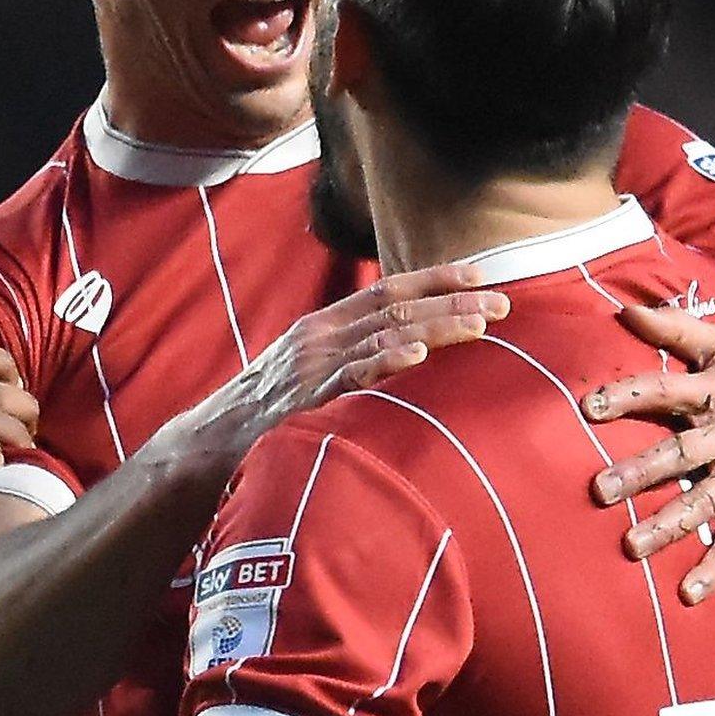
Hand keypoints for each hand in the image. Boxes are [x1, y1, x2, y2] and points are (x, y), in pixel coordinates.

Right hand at [150, 263, 508, 478]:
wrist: (211, 442)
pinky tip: (418, 354)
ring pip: (385, 333)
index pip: (387, 288)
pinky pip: (353, 373)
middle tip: (503, 304)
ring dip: (437, 327)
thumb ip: (351, 354)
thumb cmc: (268, 410)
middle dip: (453, 302)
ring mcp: (314, 363)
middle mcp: (321, 334)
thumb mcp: (310, 369)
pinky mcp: (309, 396)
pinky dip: (387, 359)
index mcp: (324, 323)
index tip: (480, 273)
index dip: (434, 277)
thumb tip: (406, 349)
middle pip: (396, 306)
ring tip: (479, 325)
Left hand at [583, 305, 714, 603]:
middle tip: (598, 490)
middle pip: (682, 454)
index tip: (589, 406)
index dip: (630, 395)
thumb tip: (626, 308)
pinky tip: (688, 593)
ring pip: (706, 502)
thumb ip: (679, 328)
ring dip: (669, 525)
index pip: (669, 391)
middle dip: (640, 473)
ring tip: (630, 545)